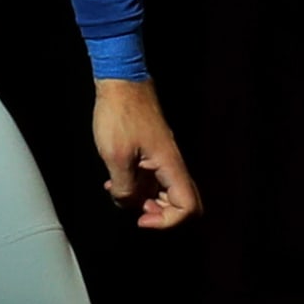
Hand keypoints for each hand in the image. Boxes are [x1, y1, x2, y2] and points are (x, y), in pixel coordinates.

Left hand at [91, 78, 201, 229]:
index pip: (187, 207)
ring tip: (119, 193)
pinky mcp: (152, 151)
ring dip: (144, 199)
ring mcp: (162, 157)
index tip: (141, 218)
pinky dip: (137, 185)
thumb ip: (124, 188)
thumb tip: (127, 202)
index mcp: (170, 165)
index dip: (167, 221)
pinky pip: (152, 178)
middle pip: (181, 202)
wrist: (120, 81)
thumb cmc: (120, 113)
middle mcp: (172, 163)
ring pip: (164, 191)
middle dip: (158, 214)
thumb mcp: (116, 157)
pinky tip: (116, 182)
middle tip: (134, 210)